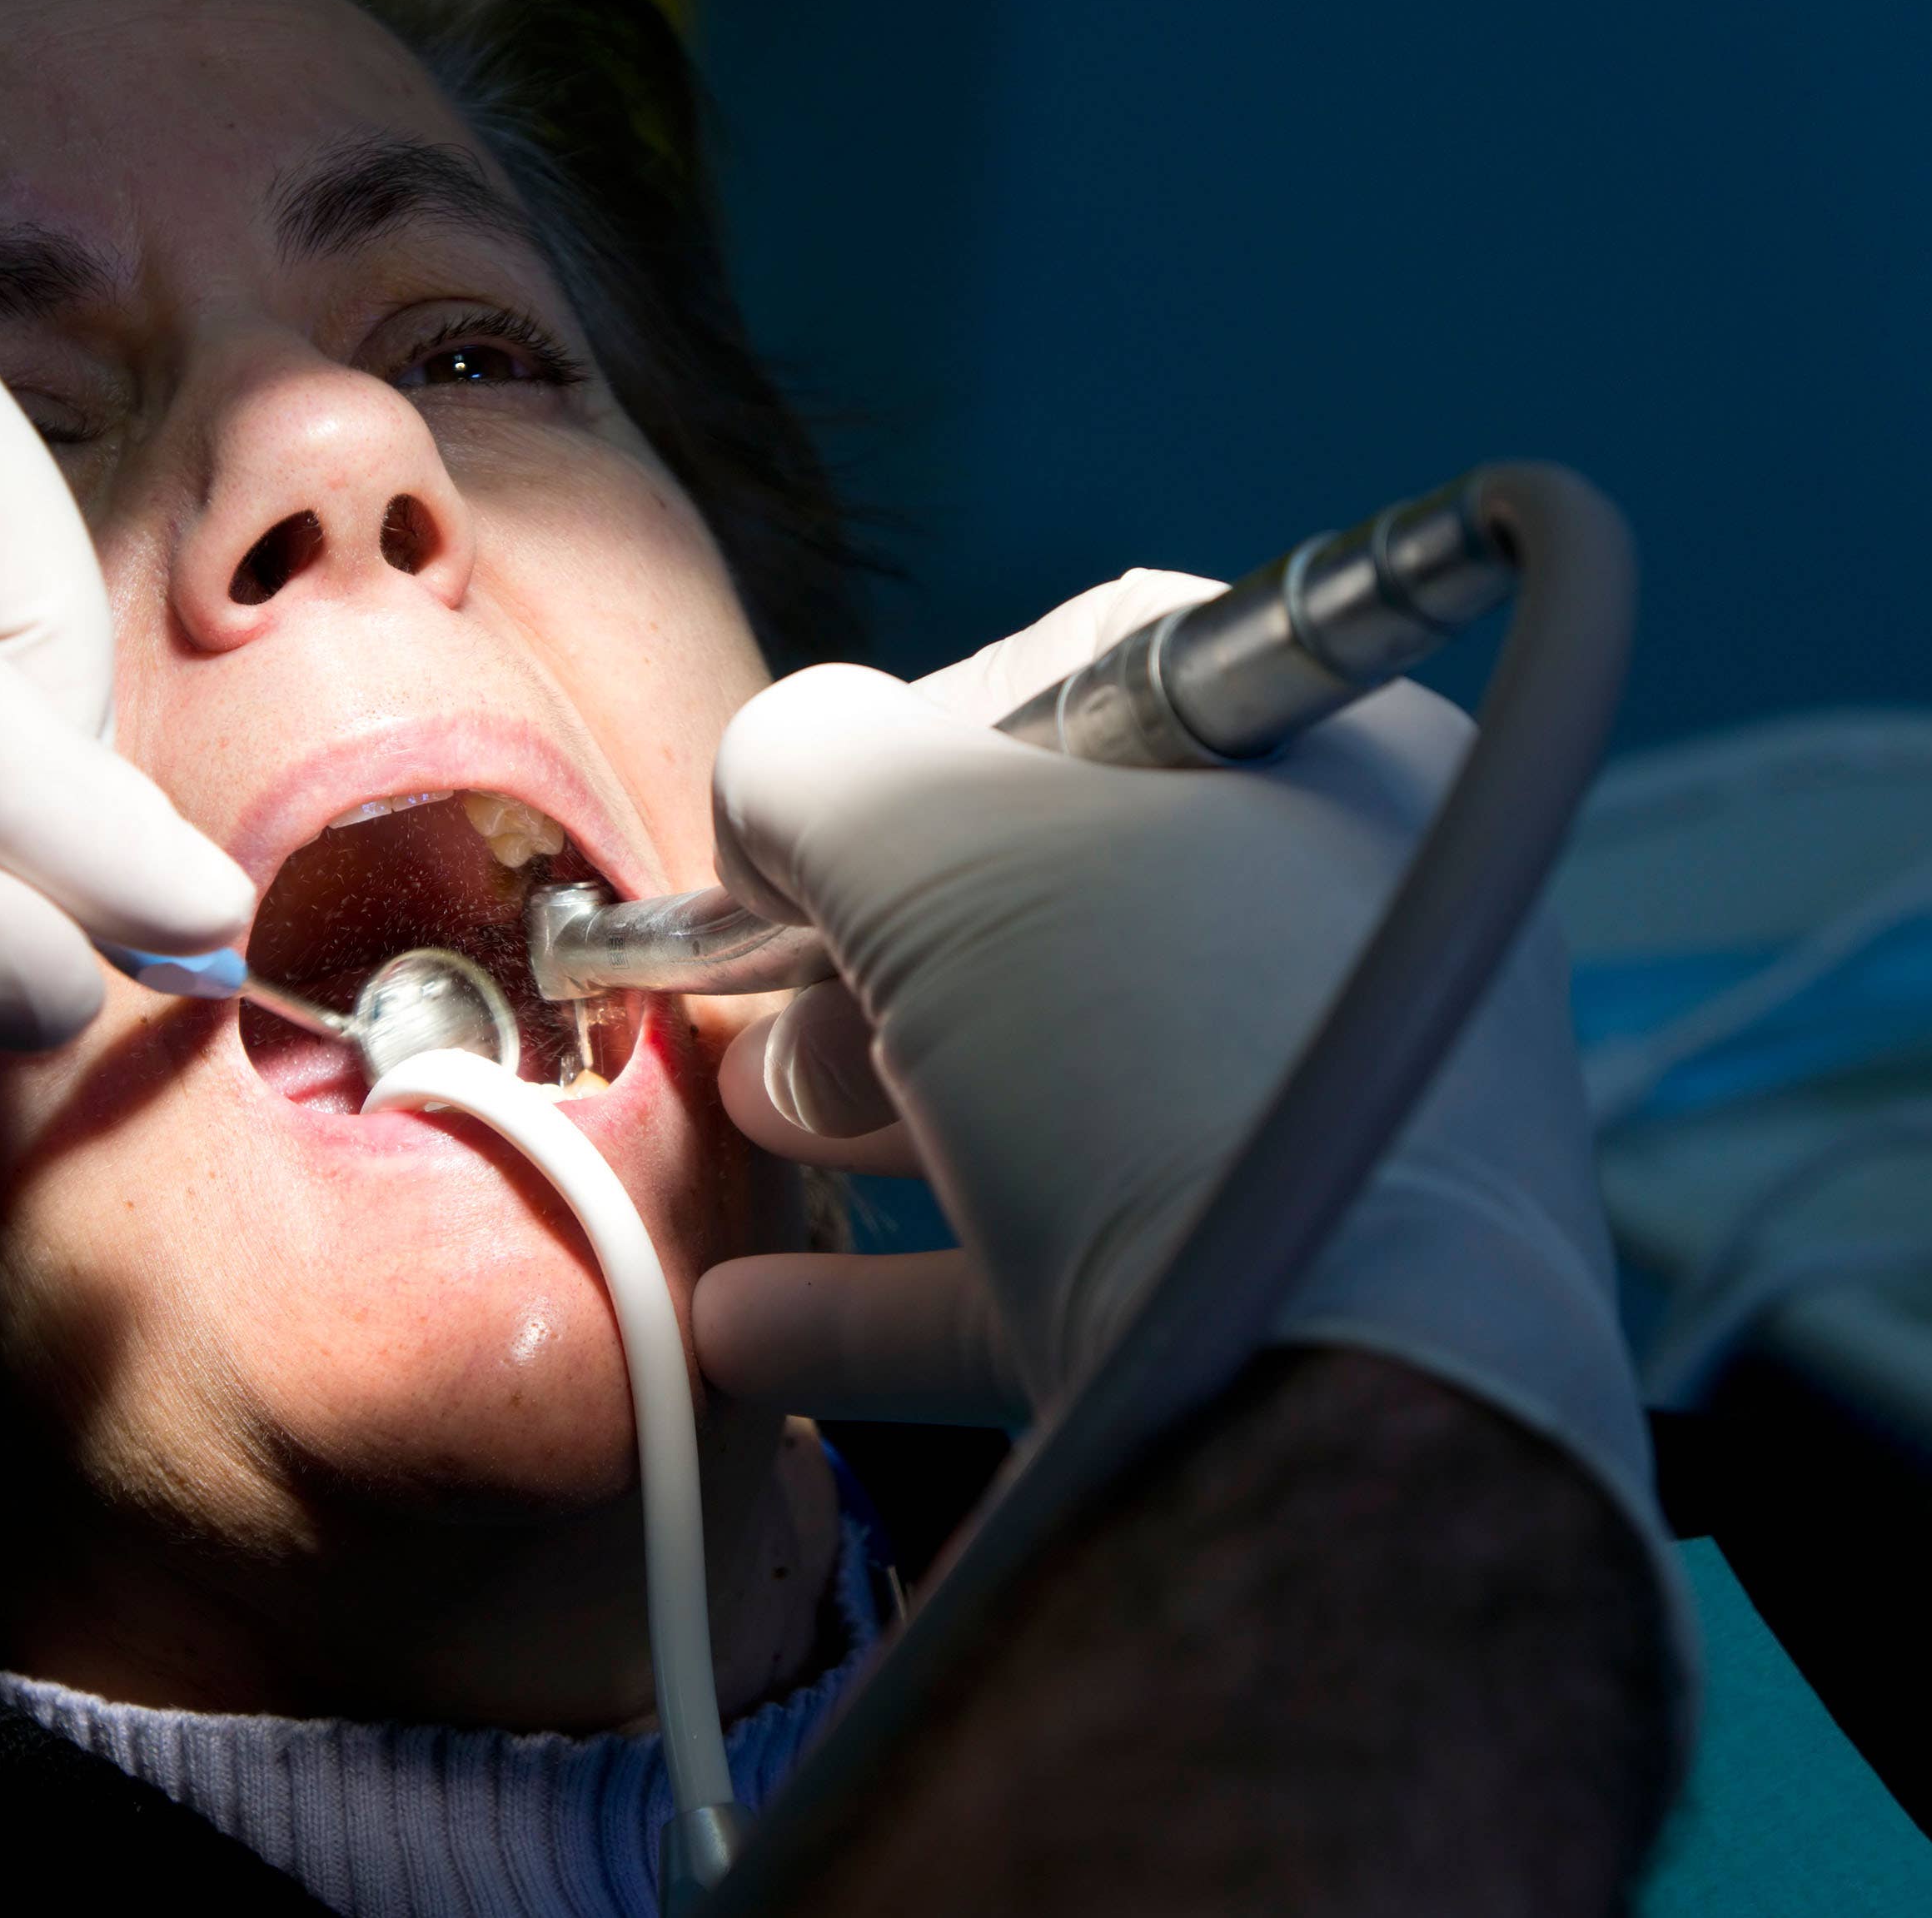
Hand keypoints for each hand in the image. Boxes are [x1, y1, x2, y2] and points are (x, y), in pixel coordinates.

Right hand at [693, 573, 1653, 1536]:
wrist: (1332, 1401)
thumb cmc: (1161, 1055)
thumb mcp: (937, 837)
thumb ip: (809, 763)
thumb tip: (762, 804)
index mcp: (1338, 775)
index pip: (1090, 687)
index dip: (915, 731)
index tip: (802, 822)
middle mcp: (1340, 949)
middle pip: (1042, 903)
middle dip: (864, 941)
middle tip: (768, 983)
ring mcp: (1294, 1142)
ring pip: (1035, 1091)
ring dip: (858, 1098)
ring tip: (758, 1114)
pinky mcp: (1235, 1315)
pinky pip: (1027, 1274)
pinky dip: (876, 1290)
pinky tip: (748, 1315)